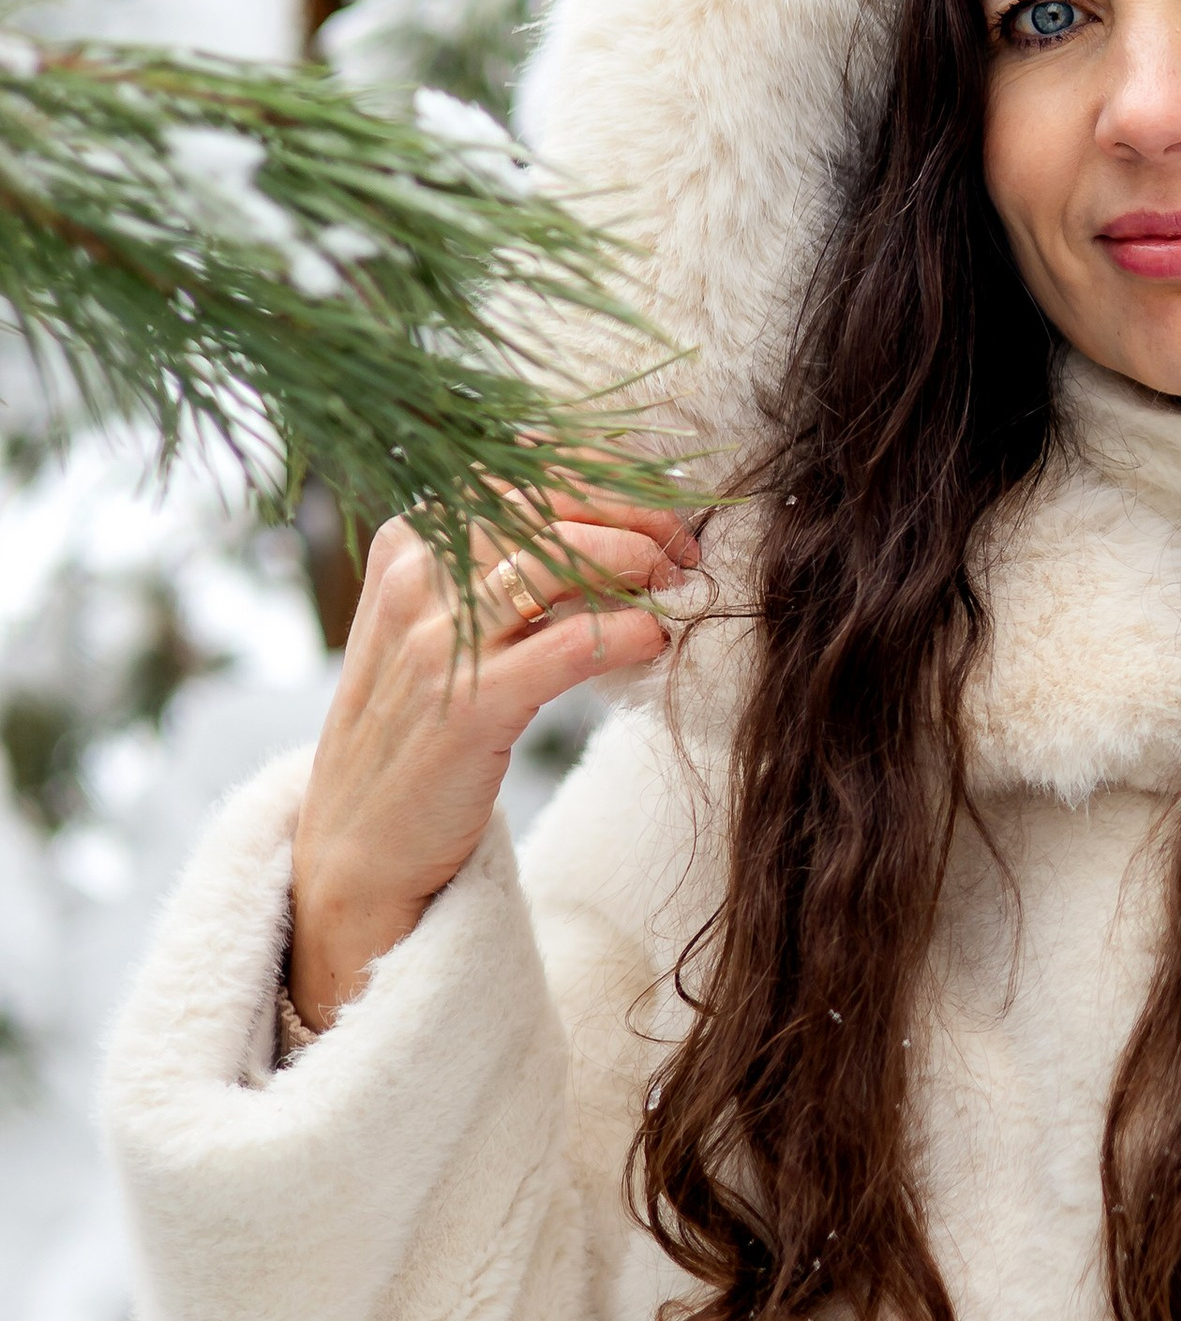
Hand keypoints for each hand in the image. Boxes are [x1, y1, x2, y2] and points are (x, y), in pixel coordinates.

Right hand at [286, 495, 698, 1032]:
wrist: (358, 847)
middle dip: (632, 513)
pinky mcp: (470, 705)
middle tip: (683, 545)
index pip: (517, 474)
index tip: (657, 506)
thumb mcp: (432, 632)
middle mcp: (414, 580)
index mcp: (405, 546)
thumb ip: (491, 574)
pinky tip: (656, 643)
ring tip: (679, 585)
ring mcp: (436, 641)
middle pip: (545, 503)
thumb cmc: (415, 734)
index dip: (602, 481)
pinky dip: (628, 632)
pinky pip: (571, 641)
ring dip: (638, 563)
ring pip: (559, 557)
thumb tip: (602, 530)